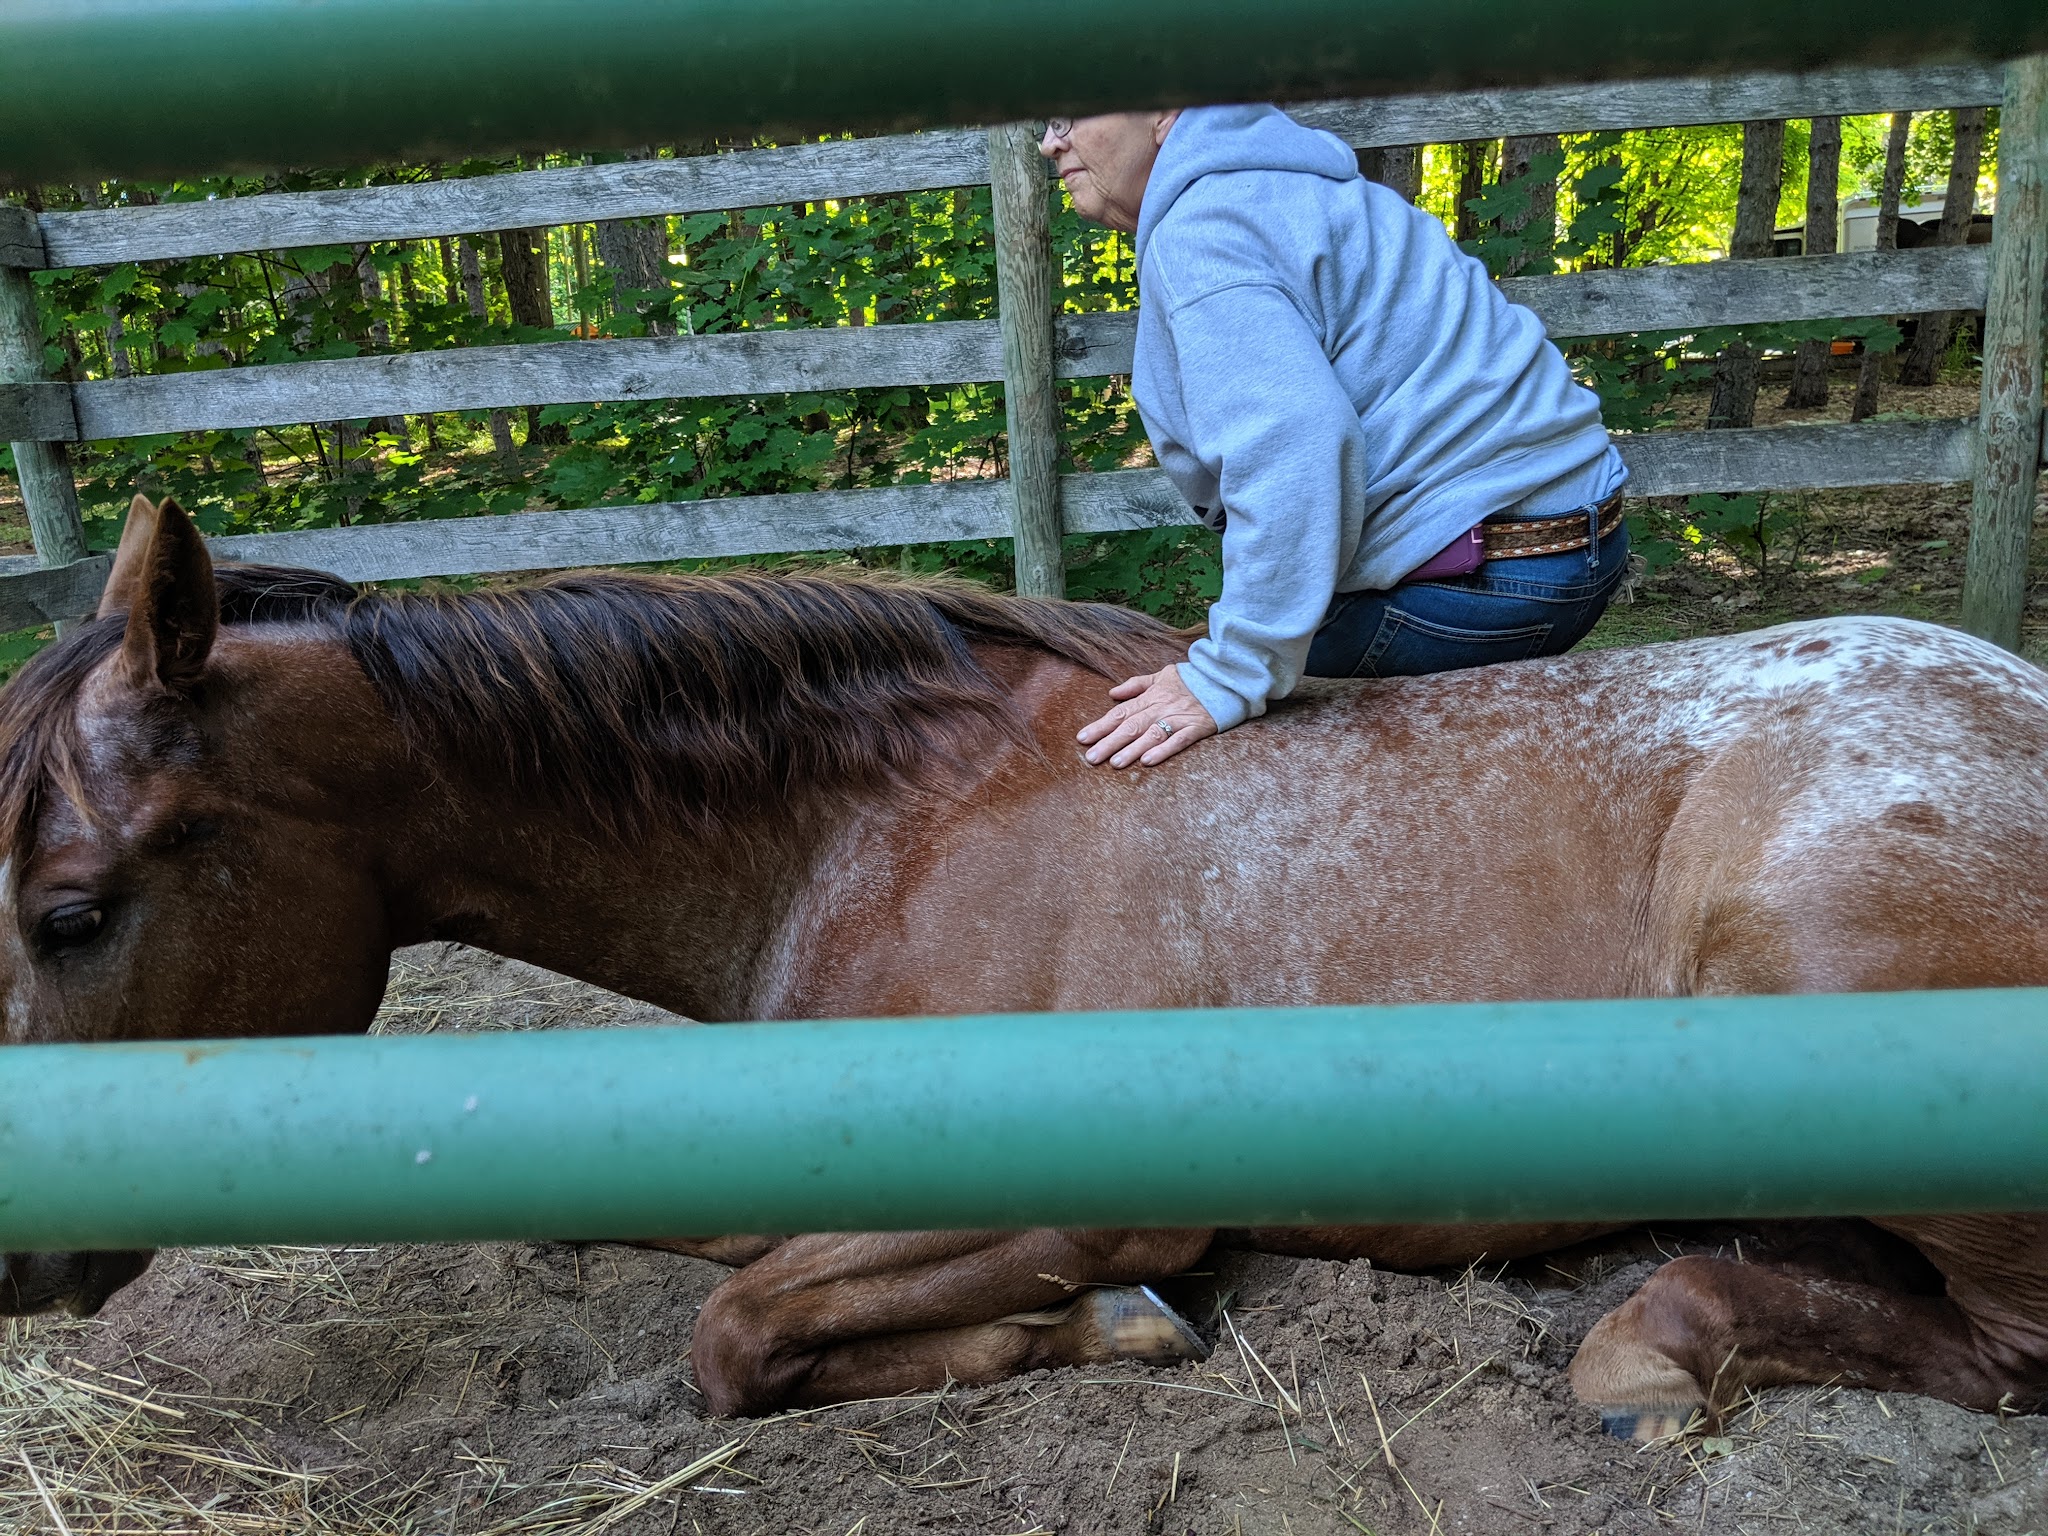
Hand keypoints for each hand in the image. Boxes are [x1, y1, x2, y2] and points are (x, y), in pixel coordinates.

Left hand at [1077, 663, 1218, 768]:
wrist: (1225, 676)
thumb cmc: (1191, 679)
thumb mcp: (1161, 675)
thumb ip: (1136, 684)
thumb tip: (1112, 693)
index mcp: (1151, 696)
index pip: (1121, 713)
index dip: (1101, 726)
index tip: (1082, 738)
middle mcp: (1162, 707)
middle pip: (1131, 726)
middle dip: (1109, 742)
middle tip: (1091, 758)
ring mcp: (1180, 718)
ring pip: (1151, 735)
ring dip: (1132, 749)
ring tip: (1114, 763)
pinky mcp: (1197, 727)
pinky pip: (1178, 740)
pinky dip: (1163, 750)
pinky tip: (1147, 761)